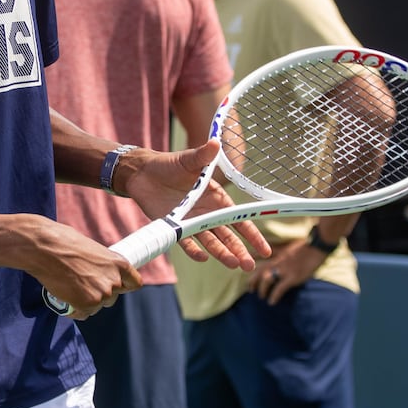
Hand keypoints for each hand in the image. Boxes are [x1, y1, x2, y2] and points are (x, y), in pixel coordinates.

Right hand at [29, 216, 141, 320]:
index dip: (124, 285)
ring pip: (97, 306)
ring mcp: (101, 295)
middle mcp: (114, 281)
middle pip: (112, 297)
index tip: (116, 285)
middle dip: (99, 293)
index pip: (134, 283)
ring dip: (86, 301)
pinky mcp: (85, 305)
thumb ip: (102, 264)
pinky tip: (65, 298)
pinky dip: (74, 309)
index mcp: (119, 263)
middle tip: (82, 284)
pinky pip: (83, 314)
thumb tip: (100, 272)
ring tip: (70, 288)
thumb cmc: (64, 242)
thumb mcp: (92, 249)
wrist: (44, 248)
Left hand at [121, 139, 271, 271]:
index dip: (251, 234)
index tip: (264, 249)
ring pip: (210, 241)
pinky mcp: (174, 226)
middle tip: (250, 265)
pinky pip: (186, 241)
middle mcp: (206, 213)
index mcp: (216, 198)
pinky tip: (203, 257)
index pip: (238, 219)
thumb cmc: (169, 164)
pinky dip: (194, 250)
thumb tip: (215, 142)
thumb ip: (202, 156)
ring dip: (222, 253)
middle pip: (227, 236)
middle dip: (239, 250)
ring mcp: (191, 221)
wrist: (143, 173)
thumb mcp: (188, 160)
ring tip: (234, 264)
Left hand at [251, 240, 328, 304]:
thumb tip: (266, 253)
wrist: (318, 245)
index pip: (259, 259)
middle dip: (253, 281)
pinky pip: (279, 288)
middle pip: (259, 271)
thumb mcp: (287, 246)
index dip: (251, 269)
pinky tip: (272, 302)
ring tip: (262, 296)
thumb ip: (276, 250)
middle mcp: (278, 261)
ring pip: (266, 280)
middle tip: (251, 290)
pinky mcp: (293, 277)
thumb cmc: (305, 246)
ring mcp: (285, 269)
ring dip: (262, 289)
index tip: (248, 274)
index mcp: (277, 253)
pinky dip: (274, 296)